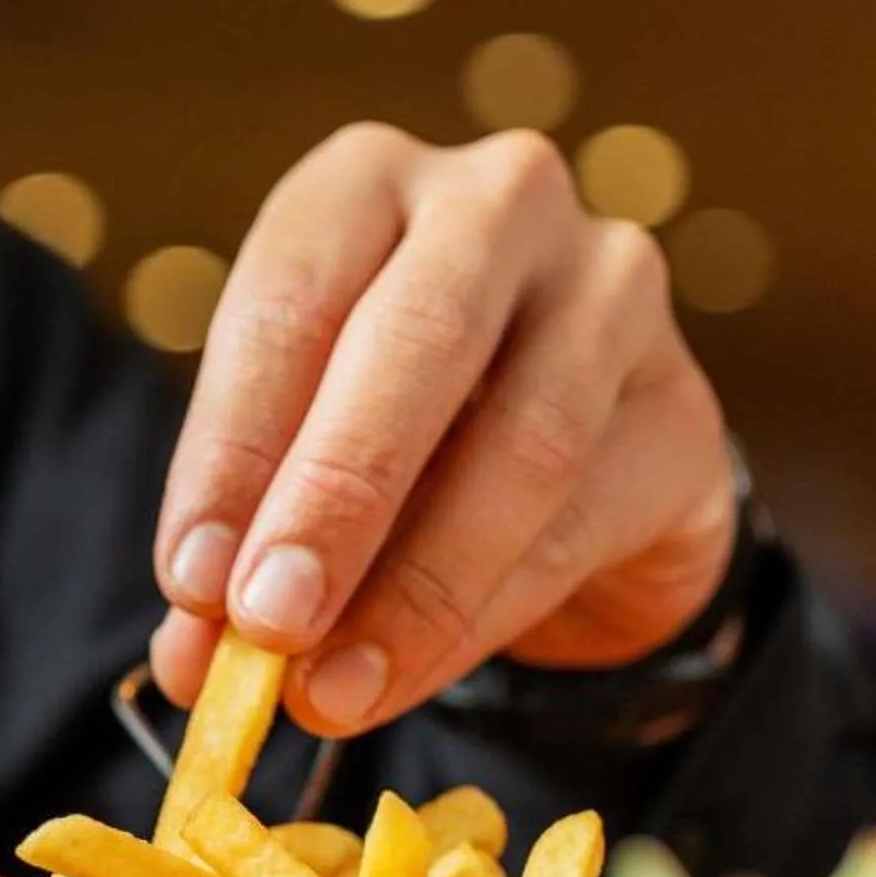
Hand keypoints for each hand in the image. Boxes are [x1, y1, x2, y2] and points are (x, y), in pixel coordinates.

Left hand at [150, 124, 737, 735]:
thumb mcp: (297, 460)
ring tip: (331, 693)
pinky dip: (480, 617)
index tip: (192, 583)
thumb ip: (248, 544)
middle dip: (331, 500)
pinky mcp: (683, 405)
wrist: (574, 460)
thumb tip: (194, 664)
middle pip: (414, 345)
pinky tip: (407, 675)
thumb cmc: (398, 434)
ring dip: (413, 588)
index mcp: (364, 184)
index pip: (287, 305)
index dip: (231, 453)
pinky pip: (580, 523)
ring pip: (519, 446)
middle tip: (266, 625)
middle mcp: (497, 201)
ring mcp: (612, 288)